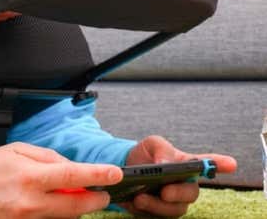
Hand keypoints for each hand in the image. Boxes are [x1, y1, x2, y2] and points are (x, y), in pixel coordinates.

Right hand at [0, 142, 122, 218]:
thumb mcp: (17, 151)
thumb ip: (47, 157)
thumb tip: (70, 167)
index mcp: (31, 177)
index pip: (72, 175)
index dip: (97, 174)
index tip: (114, 173)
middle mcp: (32, 202)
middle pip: (76, 205)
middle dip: (96, 199)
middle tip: (103, 192)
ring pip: (66, 216)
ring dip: (78, 206)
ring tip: (79, 194)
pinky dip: (59, 212)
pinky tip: (57, 202)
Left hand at [121, 135, 236, 216]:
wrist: (124, 168)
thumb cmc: (145, 154)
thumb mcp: (151, 144)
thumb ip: (161, 149)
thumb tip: (165, 164)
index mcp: (187, 165)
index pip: (208, 164)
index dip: (220, 165)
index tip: (231, 164)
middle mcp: (184, 186)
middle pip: (190, 193)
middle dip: (179, 194)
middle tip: (165, 192)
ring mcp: (173, 201)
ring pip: (173, 209)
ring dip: (156, 205)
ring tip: (139, 198)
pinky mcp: (157, 213)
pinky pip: (154, 216)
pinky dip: (143, 211)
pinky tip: (132, 203)